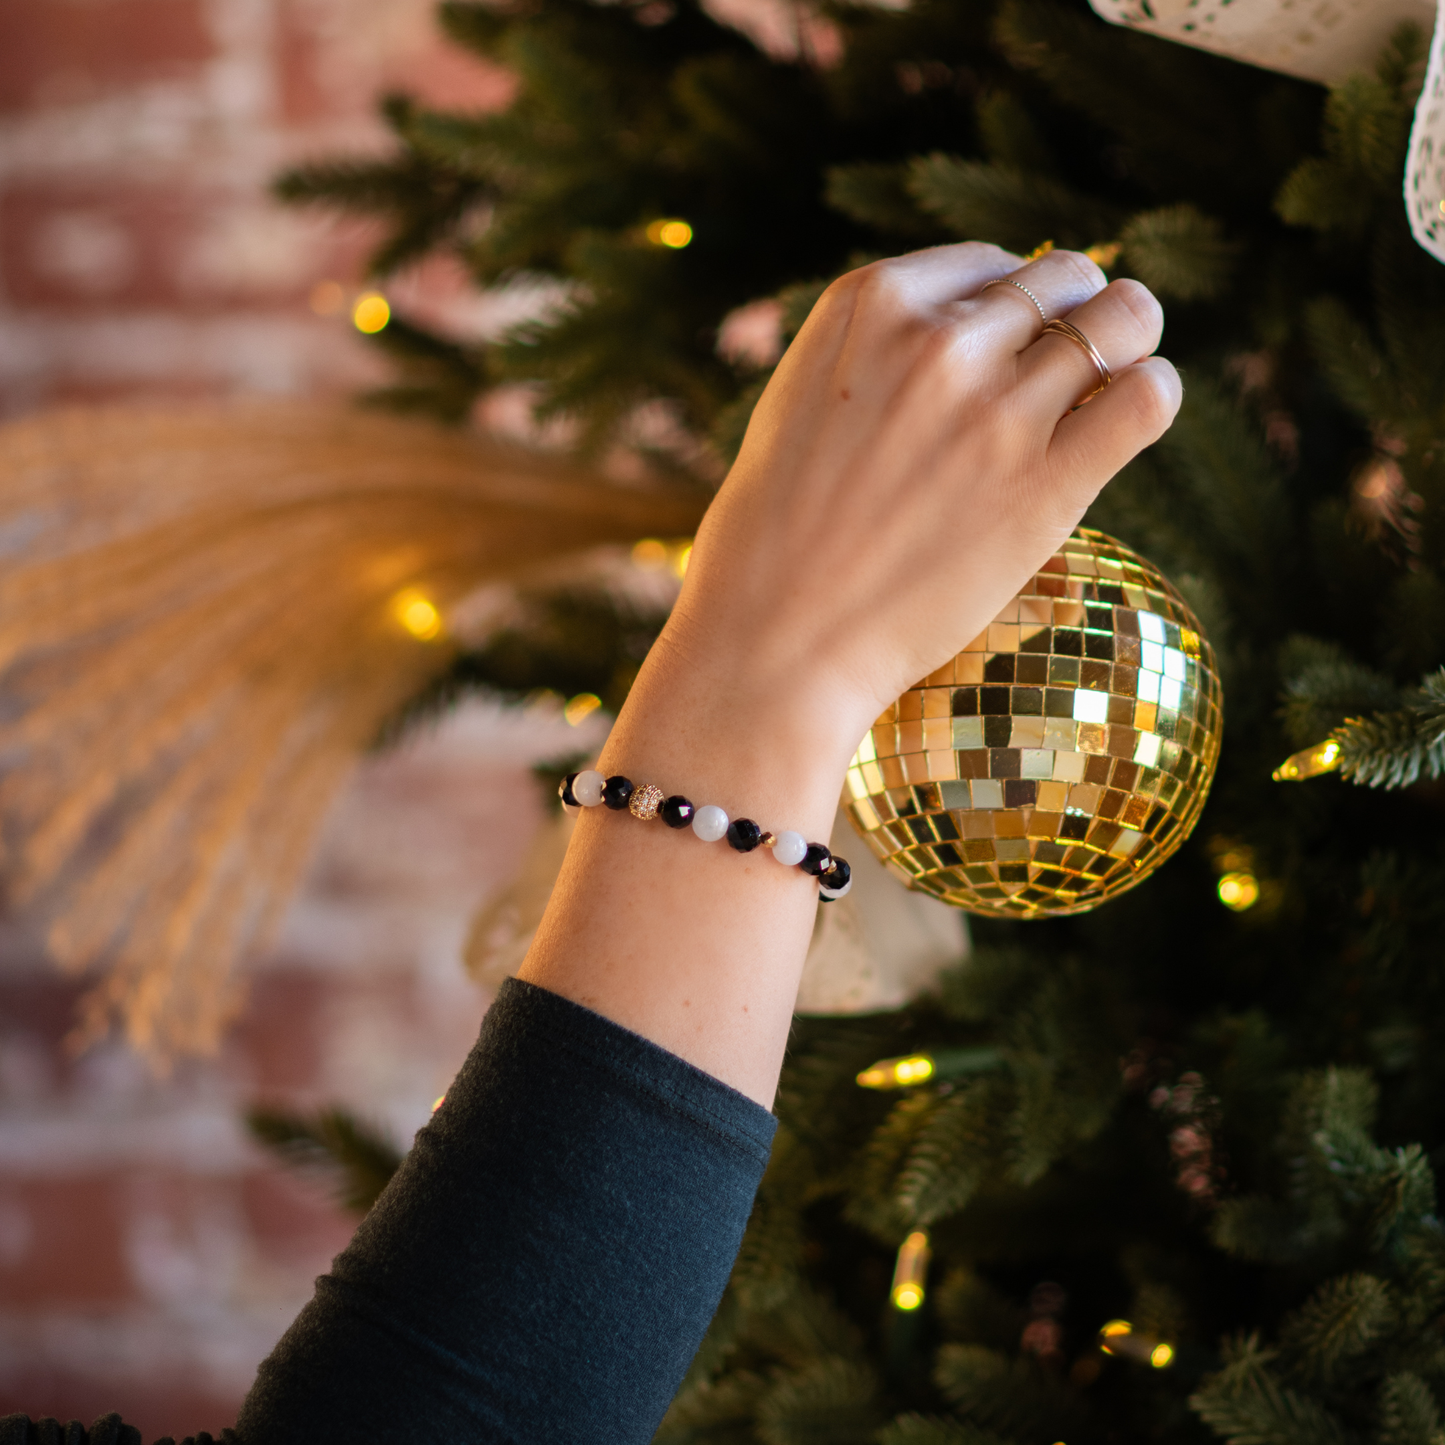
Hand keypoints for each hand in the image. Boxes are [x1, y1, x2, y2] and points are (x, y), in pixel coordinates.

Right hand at [666, 242, 1180, 769]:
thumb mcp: (804, 401)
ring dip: (1129, 345)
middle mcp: (937, 341)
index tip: (1012, 347)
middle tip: (1075, 366)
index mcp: (870, 303)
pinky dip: (1154, 396)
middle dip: (1078, 315)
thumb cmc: (776, 538)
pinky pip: (1147, 398)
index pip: (989, 264)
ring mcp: (993, 411)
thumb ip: (879, 355)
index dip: (1015, 302)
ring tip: (1112, 385)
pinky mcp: (1044, 485)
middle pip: (1064, 279)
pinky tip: (1129, 418)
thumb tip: (972, 334)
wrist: (774, 641)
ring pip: (1122, 322)